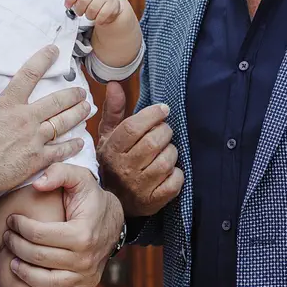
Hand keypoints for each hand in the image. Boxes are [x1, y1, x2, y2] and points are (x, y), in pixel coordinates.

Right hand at [0, 46, 91, 197]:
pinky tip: (80, 141)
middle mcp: (25, 119)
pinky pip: (60, 151)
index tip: (54, 51)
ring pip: (63, 123)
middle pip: (56, 101)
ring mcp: (34, 140)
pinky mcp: (36, 161)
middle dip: (72, 94)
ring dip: (77, 114)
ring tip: (87, 108)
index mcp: (8, 104)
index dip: (43, 59)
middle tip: (81, 91)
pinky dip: (72, 145)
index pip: (29, 75)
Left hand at [2, 163, 123, 286]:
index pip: (39, 234)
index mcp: (82, 232)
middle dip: (15, 247)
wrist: (113, 220)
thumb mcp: (78, 178)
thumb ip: (58, 173)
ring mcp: (87, 275)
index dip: (19, 226)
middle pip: (39, 258)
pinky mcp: (87, 286)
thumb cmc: (90, 197)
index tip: (11, 219)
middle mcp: (85, 258)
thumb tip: (37, 184)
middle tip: (6, 237)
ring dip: (24, 274)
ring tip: (11, 260)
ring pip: (47, 283)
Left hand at [65, 0, 126, 27]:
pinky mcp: (113, 4)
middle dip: (79, 10)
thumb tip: (67, 4)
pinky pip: (102, 14)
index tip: (68, 6)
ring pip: (92, 9)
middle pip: (83, 0)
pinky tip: (98, 19)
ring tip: (90, 15)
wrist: (111, 0)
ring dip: (89, 15)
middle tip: (80, 12)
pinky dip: (98, 19)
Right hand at [96, 81, 181, 216]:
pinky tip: (170, 171)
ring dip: (171, 153)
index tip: (163, 110)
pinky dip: (177, 174)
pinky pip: (174, 182)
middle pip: (153, 142)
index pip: (133, 127)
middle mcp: (124, 168)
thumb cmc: (115, 162)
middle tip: (164, 132)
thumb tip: (114, 85)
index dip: (152, 115)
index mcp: (112, 150)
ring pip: (166, 161)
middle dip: (165, 132)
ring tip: (165, 152)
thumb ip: (114, 111)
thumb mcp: (109, 136)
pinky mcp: (153, 201)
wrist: (114, 199)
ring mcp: (139, 186)